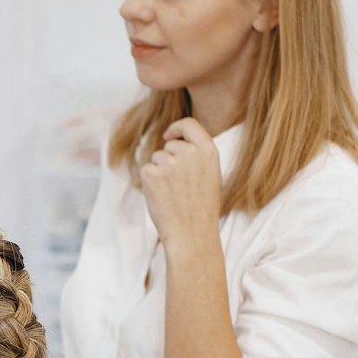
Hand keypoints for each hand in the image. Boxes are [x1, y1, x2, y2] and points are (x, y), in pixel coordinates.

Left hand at [138, 117, 223, 254]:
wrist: (191, 233)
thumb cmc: (202, 207)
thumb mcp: (210, 175)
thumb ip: (196, 155)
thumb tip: (174, 140)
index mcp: (208, 151)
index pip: (189, 124)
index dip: (176, 128)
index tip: (169, 135)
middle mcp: (189, 152)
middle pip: (170, 145)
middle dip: (170, 159)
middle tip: (179, 185)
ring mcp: (169, 162)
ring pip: (157, 158)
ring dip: (160, 172)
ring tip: (173, 193)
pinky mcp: (151, 174)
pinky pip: (146, 170)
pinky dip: (150, 182)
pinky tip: (162, 196)